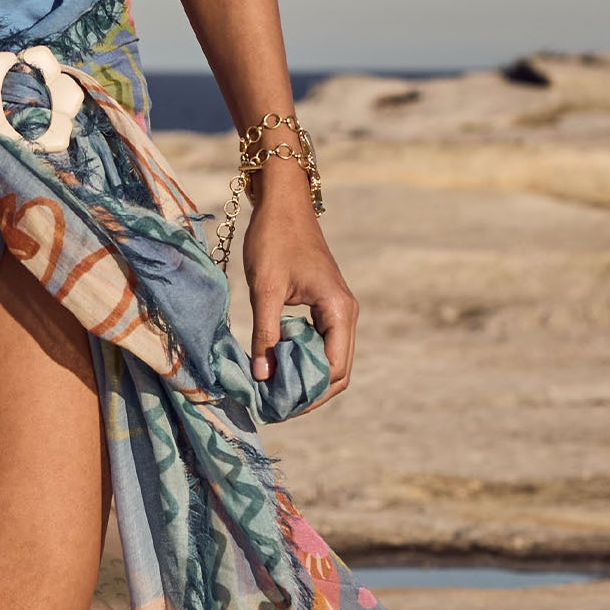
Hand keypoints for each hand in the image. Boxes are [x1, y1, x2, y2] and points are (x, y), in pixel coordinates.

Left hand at [241, 173, 356, 402]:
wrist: (283, 203)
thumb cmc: (274, 239)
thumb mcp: (265, 290)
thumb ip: (265, 335)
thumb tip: (263, 377)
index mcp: (338, 310)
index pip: (334, 369)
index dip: (308, 394)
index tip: (277, 407)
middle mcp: (346, 314)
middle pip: (337, 371)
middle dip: (309, 393)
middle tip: (275, 407)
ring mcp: (338, 311)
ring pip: (330, 359)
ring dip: (305, 378)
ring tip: (273, 392)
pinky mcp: (326, 307)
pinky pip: (321, 344)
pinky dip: (302, 359)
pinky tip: (276, 366)